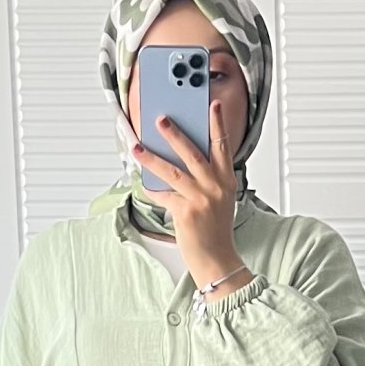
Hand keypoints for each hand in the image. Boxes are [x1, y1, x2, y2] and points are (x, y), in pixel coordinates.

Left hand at [133, 99, 249, 286]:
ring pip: (172, 171)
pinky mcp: (186, 212)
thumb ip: (205, 179)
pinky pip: (163, 196)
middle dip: (174, 134)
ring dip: (152, 158)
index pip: (223, 146)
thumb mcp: (218, 199)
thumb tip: (178, 160)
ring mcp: (201, 199)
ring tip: (138, 147)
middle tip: (160, 118)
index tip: (212, 105)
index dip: (217, 124)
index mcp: (226, 180)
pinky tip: (142, 182)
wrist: (216, 259)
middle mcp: (215, 187)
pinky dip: (152, 189)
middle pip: (192, 152)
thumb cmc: (214, 230)